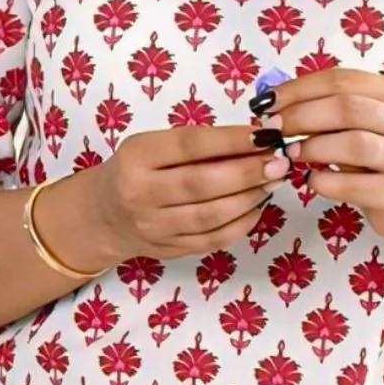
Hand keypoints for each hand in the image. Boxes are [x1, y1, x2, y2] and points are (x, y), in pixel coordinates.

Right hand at [84, 124, 291, 263]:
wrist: (104, 216)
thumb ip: (196, 145)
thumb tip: (254, 139)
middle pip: (203, 184)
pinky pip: (215, 239)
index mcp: (137, 157)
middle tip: (279, 162)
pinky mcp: (170, 251)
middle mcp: (141, 194)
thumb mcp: (154, 146)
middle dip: (248, 172)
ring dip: (251, 197)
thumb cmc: (137, 170)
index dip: (231, 140)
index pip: (190, 145)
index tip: (265, 134)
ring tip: (273, 181)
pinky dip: (243, 223)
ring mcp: (155, 227)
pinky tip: (258, 206)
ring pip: (212, 215)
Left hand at [259, 67, 383, 257]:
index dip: (297, 89)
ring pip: (354, 143)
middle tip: (271, 129)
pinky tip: (310, 180)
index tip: (265, 102)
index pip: (340, 80)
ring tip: (289, 153)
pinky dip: (324, 181)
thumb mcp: (364, 123)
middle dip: (300, 116)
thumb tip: (273, 104)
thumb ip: (329, 109)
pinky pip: (353, 185)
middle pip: (346, 108)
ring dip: (312, 146)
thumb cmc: (380, 155)